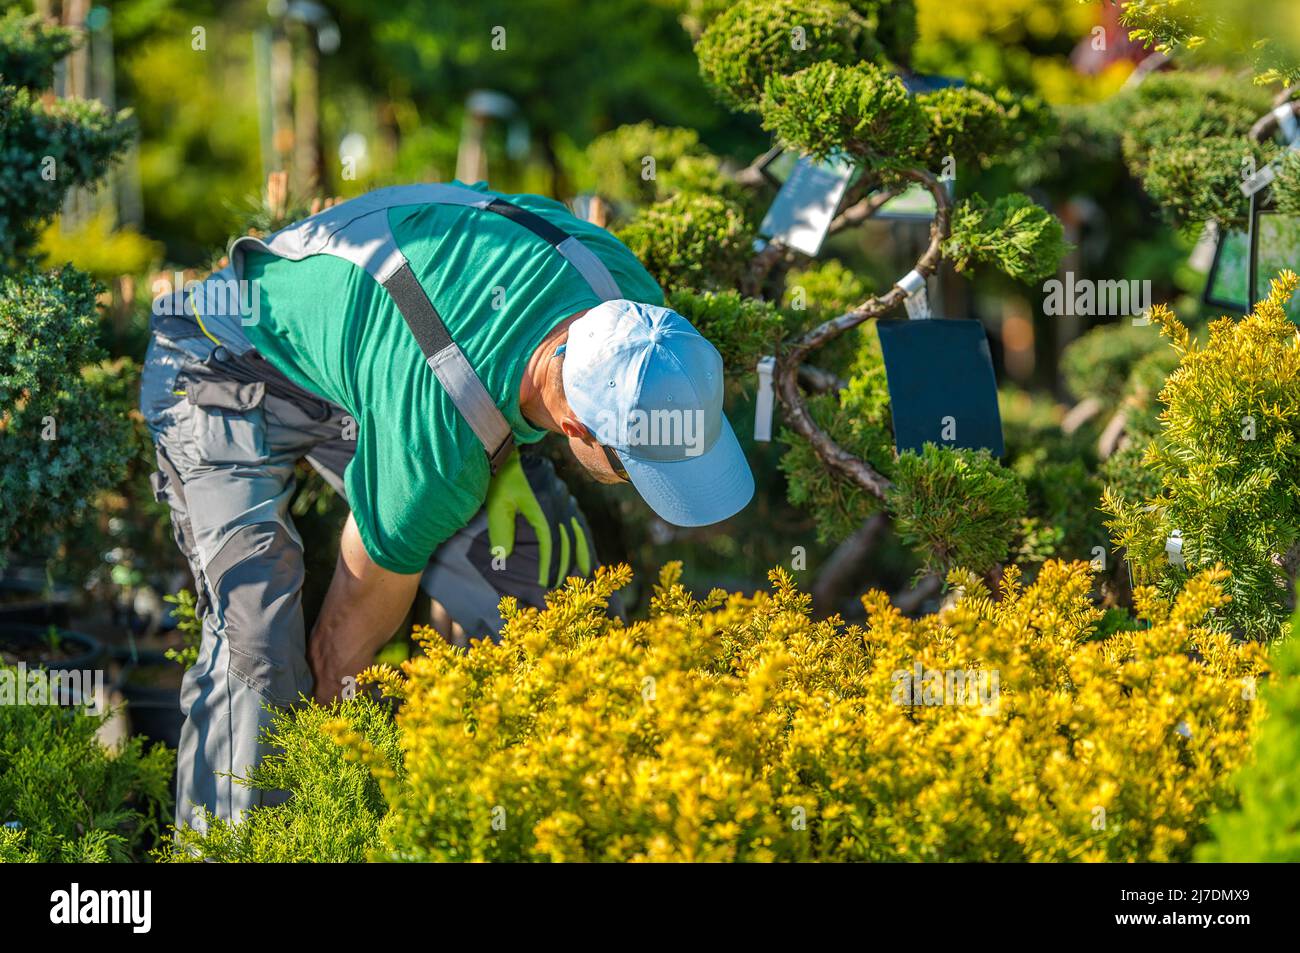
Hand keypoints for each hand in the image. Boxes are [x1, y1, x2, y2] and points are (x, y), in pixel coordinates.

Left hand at [486, 450, 591, 586]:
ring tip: (587, 572)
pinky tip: (585, 549)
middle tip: (558, 585)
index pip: (550, 542)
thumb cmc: (501, 478)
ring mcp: (565, 498)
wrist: (512, 450)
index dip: (549, 564)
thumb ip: (501, 530)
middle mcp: (559, 502)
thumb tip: (503, 557)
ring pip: (579, 530)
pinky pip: (579, 520)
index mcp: (543, 505)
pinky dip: (584, 537)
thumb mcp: (497, 502)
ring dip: (583, 552)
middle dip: (565, 564)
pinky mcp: (566, 496)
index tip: (544, 582)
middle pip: (567, 539)